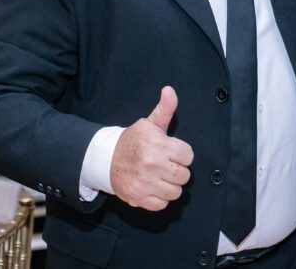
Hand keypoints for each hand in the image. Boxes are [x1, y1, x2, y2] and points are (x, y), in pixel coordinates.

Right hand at [109, 86, 193, 210]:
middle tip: (166, 165)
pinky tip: (153, 186)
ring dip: (170, 185)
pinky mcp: (139, 198)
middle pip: (184, 175)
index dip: (182, 154)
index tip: (172, 152)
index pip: (188, 156)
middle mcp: (152, 165)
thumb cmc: (134, 141)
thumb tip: (170, 90)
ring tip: (160, 176)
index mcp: (158, 145)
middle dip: (177, 170)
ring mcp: (145, 183)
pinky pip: (163, 204)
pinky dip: (160, 198)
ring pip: (176, 192)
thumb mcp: (150, 123)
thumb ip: (165, 109)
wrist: (107, 160)